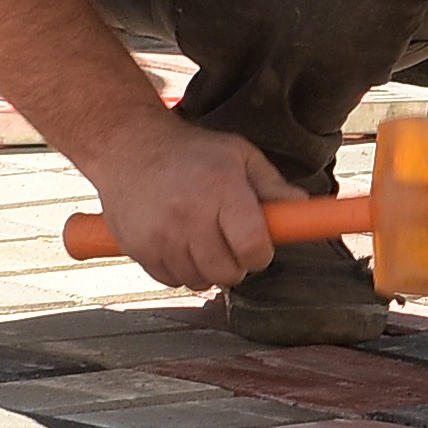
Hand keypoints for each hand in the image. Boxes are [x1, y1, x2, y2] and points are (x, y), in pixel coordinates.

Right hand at [84, 114, 289, 292]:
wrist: (127, 145)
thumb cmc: (188, 151)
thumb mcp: (238, 155)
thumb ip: (271, 184)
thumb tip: (301, 206)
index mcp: (221, 188)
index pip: (253, 246)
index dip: (261, 254)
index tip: (258, 247)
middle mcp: (190, 214)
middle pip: (227, 272)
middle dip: (235, 264)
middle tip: (229, 244)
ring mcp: (161, 234)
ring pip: (199, 281)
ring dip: (207, 269)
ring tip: (202, 240)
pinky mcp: (139, 248)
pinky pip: (171, 280)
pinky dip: (180, 270)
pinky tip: (178, 244)